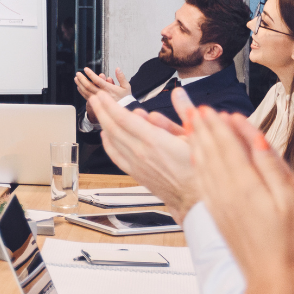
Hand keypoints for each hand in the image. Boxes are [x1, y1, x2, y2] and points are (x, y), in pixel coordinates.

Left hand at [76, 67, 130, 121]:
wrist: (124, 109)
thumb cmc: (125, 97)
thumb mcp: (126, 86)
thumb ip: (121, 77)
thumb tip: (117, 68)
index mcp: (109, 89)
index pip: (97, 81)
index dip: (90, 74)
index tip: (85, 69)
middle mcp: (102, 94)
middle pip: (89, 86)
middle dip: (82, 79)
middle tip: (78, 73)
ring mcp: (98, 99)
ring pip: (86, 92)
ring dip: (80, 84)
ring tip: (76, 78)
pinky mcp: (96, 103)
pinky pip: (86, 97)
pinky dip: (81, 91)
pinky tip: (79, 87)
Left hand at [90, 91, 195, 219]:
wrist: (195, 199)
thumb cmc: (198, 169)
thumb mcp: (197, 136)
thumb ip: (185, 112)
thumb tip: (178, 94)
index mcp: (154, 141)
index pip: (124, 118)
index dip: (110, 104)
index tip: (103, 95)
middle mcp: (141, 152)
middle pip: (113, 127)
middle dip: (102, 110)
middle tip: (95, 98)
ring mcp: (136, 164)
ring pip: (112, 141)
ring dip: (103, 124)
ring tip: (98, 111)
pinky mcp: (135, 173)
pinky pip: (116, 156)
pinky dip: (108, 144)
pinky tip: (105, 136)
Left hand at [190, 109, 293, 293]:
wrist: (272, 280)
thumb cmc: (291, 246)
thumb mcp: (292, 203)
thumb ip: (274, 169)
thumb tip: (259, 140)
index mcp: (247, 187)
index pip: (228, 147)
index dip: (219, 126)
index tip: (211, 109)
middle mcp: (227, 194)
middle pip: (211, 153)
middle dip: (203, 129)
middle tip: (195, 110)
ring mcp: (219, 205)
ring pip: (202, 166)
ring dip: (196, 144)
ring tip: (190, 127)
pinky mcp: (218, 216)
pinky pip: (202, 183)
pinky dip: (197, 165)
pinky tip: (195, 160)